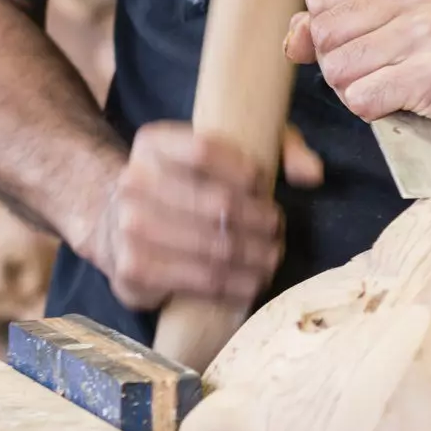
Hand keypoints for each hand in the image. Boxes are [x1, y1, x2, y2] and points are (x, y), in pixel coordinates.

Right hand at [92, 123, 283, 314]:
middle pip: (218, 205)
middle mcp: (133, 183)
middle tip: (276, 230)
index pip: (204, 151)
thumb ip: (277, 148)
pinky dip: (236, 285)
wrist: (118, 223)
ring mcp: (128, 229)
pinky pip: (201, 282)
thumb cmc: (186, 184)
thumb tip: (312, 174)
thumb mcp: (226, 150)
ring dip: (255, 257)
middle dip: (261, 222)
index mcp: (153, 144)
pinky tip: (252, 281)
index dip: (244, 171)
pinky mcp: (133, 272)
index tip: (262, 184)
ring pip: (215, 248)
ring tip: (272, 256)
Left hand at [284, 0, 430, 176]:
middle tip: (381, 75)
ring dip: (357, 93)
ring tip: (393, 90)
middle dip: (341, 69)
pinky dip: (372, 112)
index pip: (321, 2)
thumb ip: (329, 29)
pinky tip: (402, 105)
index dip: (333, 39)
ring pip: (340, 70)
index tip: (371, 49)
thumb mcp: (379, 36)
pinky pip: (361, 99)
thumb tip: (294, 38)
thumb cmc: (428, 74)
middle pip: (326, 36)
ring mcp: (430, 32)